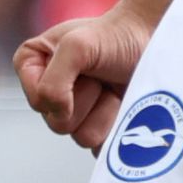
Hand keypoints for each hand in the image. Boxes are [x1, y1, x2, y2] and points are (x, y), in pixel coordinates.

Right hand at [14, 3, 151, 152]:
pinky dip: (116, 125)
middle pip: (59, 124)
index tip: (82, 68)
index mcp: (32, 67)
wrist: (150, 38)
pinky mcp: (99, 127)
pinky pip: (102, 147)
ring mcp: (75, 112)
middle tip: (99, 77)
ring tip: (110, 87)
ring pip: (81, 137)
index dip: (62, 91)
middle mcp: (50, 92)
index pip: (38, 102)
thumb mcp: (76, 46)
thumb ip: (53, 82)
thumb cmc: (114, 36)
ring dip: (104, 111)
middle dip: (86, 99)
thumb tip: (60, 116)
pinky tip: (121, 103)